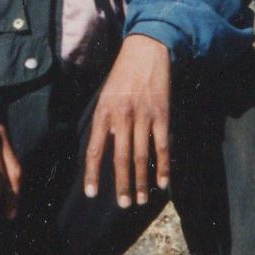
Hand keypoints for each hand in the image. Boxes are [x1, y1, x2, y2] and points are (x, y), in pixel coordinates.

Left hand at [84, 34, 171, 207]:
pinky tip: (163, 182)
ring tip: (141, 200)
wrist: (146, 50)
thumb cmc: (123, 74)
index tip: (91, 194)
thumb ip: (104, 122)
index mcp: (103, 113)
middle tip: (124, 204)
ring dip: (141, 181)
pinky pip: (162, 146)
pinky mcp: (162, 115)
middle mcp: (121, 117)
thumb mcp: (105, 95)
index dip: (92, 174)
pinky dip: (163, 166)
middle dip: (121, 184)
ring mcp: (143, 116)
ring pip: (141, 156)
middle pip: (120, 158)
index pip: (94, 150)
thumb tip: (104, 147)